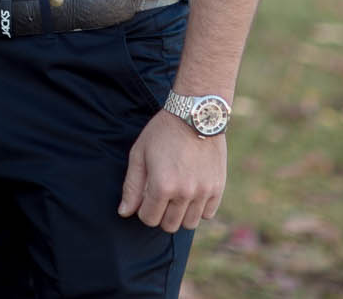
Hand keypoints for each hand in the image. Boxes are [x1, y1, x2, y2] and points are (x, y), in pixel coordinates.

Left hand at [118, 110, 227, 231]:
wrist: (195, 117)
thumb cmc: (161, 133)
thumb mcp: (139, 155)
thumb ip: (131, 186)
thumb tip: (124, 212)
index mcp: (162, 186)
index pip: (149, 218)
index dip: (143, 211)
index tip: (144, 199)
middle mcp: (185, 193)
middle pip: (170, 225)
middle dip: (160, 215)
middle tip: (158, 198)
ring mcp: (204, 192)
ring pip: (190, 223)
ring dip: (179, 214)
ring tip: (174, 197)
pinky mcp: (218, 188)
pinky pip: (208, 214)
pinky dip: (198, 209)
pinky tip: (190, 194)